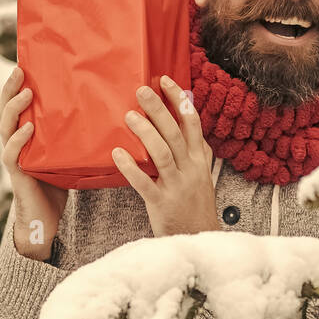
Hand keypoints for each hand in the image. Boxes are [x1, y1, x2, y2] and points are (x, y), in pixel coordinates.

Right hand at [0, 65, 67, 260]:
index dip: (17, 84)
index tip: (25, 62)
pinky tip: (29, 128)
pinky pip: (13, 154)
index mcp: (26, 131)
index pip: (18, 102)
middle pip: (6, 108)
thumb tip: (110, 105)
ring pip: (6, 127)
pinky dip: (19, 140)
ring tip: (26, 93)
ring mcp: (14, 155)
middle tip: (20, 70)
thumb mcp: (69, 149)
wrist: (48, 217)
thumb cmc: (61, 179)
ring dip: (15, 109)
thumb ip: (77, 130)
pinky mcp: (18, 173)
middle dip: (10, 88)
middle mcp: (16, 140)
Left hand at [112, 75, 218, 236]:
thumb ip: (194, 149)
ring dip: (145, 133)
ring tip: (128, 116)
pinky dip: (131, 168)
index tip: (165, 80)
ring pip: (162, 154)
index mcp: (200, 160)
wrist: (199, 238)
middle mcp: (191, 169)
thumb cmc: (195, 204)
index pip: (192, 123)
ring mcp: (177, 186)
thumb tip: (184, 119)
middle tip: (141, 90)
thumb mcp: (201, 174)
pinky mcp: (162, 203)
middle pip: (175, 133)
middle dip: (159, 109)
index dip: (179, 100)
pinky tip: (117, 154)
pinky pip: (145, 183)